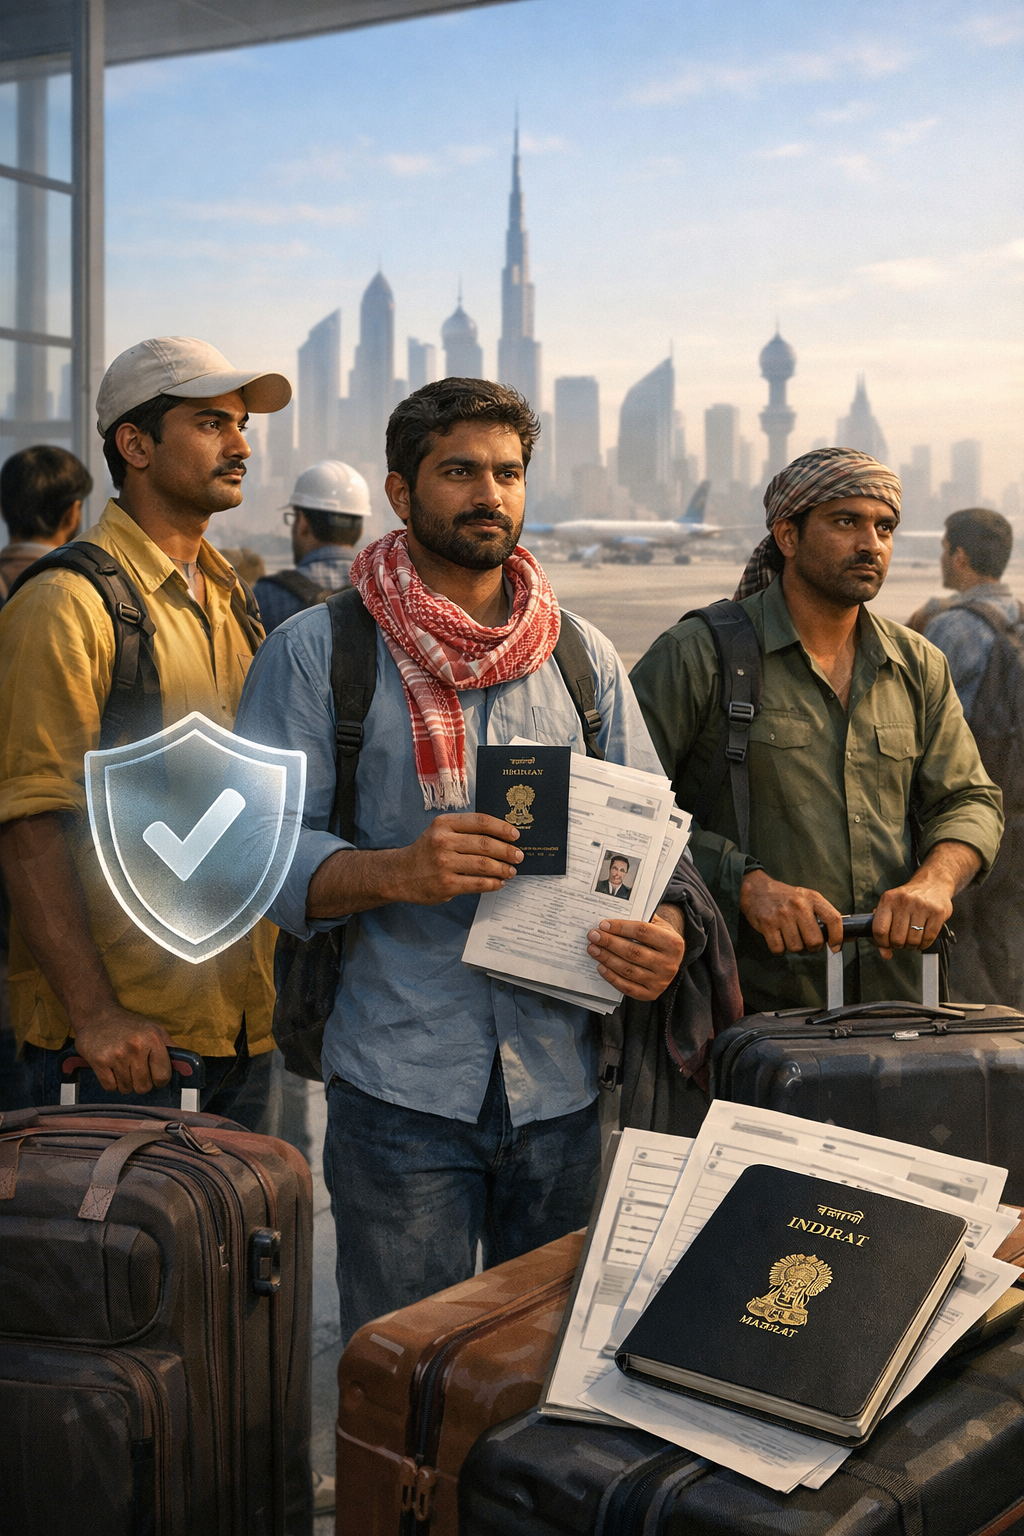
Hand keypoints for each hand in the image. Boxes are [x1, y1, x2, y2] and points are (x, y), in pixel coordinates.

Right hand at [71, 1007, 174, 1094]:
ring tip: (122, 1066)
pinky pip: (110, 1087)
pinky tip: (111, 1069)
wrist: (98, 1016)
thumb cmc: (130, 1026)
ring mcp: (116, 1055)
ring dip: (125, 1082)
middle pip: (144, 1086)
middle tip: (135, 1069)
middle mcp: (135, 1047)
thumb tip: (187, 1066)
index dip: (159, 1080)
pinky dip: (111, 1083)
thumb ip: (171, 1048)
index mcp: (153, 1039)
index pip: (162, 1076)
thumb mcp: (155, 1030)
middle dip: (141, 1082)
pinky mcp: (99, 1061)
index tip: (154, 1076)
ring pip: (126, 1089)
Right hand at [387, 813, 523, 904]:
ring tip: (511, 871)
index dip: (502, 828)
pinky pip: (477, 883)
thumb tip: (500, 836)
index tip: (515, 835)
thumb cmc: (426, 851)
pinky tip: (498, 882)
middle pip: (485, 844)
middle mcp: (443, 841)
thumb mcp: (440, 831)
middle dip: (507, 851)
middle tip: (518, 856)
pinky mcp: (446, 884)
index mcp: (444, 824)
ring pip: (484, 865)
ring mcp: (444, 864)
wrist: (400, 874)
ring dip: (503, 869)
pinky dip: (492, 883)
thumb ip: (465, 830)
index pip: (480, 822)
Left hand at [586, 911, 685, 1000]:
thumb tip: (612, 919)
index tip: (603, 925)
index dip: (621, 927)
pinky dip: (612, 977)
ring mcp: (661, 981)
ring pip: (628, 970)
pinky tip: (601, 967)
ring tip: (593, 949)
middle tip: (593, 936)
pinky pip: (627, 987)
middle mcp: (669, 964)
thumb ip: (640, 919)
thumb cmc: (660, 938)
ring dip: (607, 959)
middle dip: (610, 943)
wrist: (672, 960)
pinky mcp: (651, 994)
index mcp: (673, 943)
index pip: (642, 932)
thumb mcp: (658, 925)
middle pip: (633, 952)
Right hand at [740, 869, 842, 954]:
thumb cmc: (786, 897)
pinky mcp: (767, 923)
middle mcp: (799, 905)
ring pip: (796, 947)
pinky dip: (779, 948)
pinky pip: (779, 948)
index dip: (838, 937)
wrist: (756, 888)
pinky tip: (777, 937)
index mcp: (813, 898)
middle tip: (806, 941)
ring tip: (789, 936)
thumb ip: (826, 917)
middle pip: (814, 940)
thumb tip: (848, 938)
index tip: (835, 946)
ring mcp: (782, 915)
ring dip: (793, 947)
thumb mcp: (808, 899)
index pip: (833, 919)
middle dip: (811, 947)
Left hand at [872, 876, 951, 959]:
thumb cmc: (908, 899)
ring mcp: (922, 906)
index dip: (881, 942)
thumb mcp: (891, 907)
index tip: (886, 943)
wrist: (933, 883)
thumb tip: (885, 954)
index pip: (879, 929)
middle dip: (898, 945)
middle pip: (897, 938)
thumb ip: (883, 930)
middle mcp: (904, 901)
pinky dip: (924, 944)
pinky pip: (928, 939)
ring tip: (912, 938)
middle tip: (901, 941)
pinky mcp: (937, 912)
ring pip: (912, 941)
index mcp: (888, 899)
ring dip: (911, 946)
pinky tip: (922, 938)